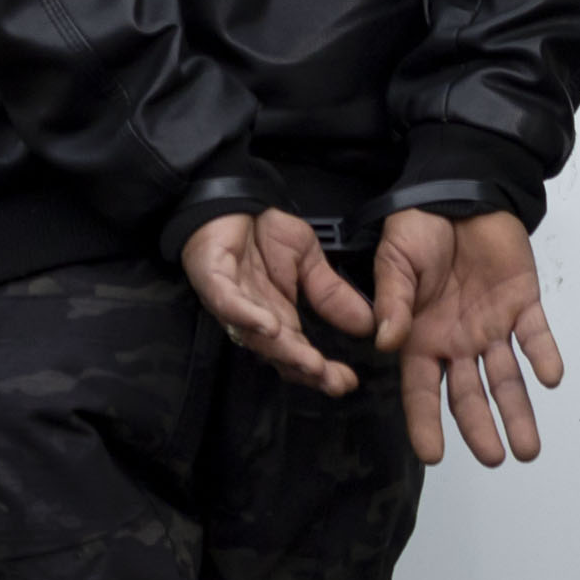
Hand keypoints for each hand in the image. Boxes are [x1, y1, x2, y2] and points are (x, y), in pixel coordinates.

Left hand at [181, 208, 384, 397]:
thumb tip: (367, 323)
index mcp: (276, 315)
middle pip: (279, 353)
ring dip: (284, 352)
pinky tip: (270, 327)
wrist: (234, 197)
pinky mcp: (212, 279)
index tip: (347, 382)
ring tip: (311, 364)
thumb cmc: (265, 230)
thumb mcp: (309, 261)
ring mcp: (231, 300)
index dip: (321, 370)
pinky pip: (228, 303)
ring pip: (255, 336)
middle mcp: (253, 315)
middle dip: (306, 370)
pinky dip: (248, 316)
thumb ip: (331, 293)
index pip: (299, 351)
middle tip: (333, 382)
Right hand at [390, 208, 561, 467]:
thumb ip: (393, 301)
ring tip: (528, 448)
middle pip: (468, 394)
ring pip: (506, 378)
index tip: (433, 456)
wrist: (458, 190)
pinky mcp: (522, 303)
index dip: (426, 423)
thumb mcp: (394, 261)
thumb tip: (385, 341)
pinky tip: (549, 378)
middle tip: (496, 458)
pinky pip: (535, 335)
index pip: (421, 390)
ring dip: (518, 412)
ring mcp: (491, 325)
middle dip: (481, 428)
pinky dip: (544, 356)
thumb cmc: (418, 226)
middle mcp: (457, 340)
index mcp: (419, 336)